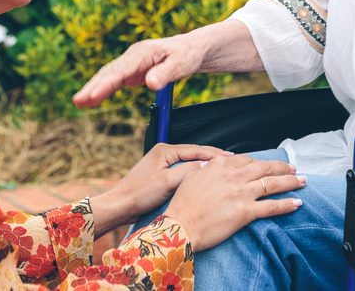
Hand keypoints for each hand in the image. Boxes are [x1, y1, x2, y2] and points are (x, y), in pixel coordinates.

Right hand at [73, 33, 203, 108]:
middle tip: (78, 101)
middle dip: (93, 86)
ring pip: (108, 75)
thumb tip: (150, 84)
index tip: (93, 95)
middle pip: (109, 72)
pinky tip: (92, 100)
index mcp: (143, 53)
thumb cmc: (188, 55)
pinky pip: (114, 80)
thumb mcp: (182, 64)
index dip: (106, 84)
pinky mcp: (132, 70)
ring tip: (79, 102)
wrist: (192, 48)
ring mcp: (131, 62)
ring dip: (93, 88)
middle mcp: (133, 56)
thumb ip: (165, 74)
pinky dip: (102, 89)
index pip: (121, 71)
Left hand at [89, 143, 231, 236]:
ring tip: (223, 169)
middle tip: (232, 162)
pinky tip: (205, 179)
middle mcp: (163, 153)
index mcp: (164, 150)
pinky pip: (183, 170)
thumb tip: (207, 165)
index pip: (195, 149)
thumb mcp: (167, 182)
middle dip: (212, 158)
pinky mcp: (161, 174)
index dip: (214, 154)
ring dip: (204, 165)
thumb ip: (187, 171)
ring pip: (189, 162)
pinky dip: (195, 173)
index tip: (230, 157)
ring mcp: (162, 163)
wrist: (122, 205)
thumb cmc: (141, 193)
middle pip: (193, 153)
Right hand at [164, 154, 304, 251]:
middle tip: (292, 168)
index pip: (246, 160)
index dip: (259, 162)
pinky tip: (296, 203)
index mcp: (220, 165)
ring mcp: (241, 193)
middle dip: (281, 167)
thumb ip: (207, 168)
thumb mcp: (192, 176)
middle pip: (264, 167)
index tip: (266, 164)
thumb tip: (212, 164)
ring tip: (301, 180)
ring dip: (289, 181)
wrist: (181, 224)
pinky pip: (271, 207)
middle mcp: (233, 176)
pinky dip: (286, 204)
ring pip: (271, 184)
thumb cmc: (183, 202)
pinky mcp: (246, 212)